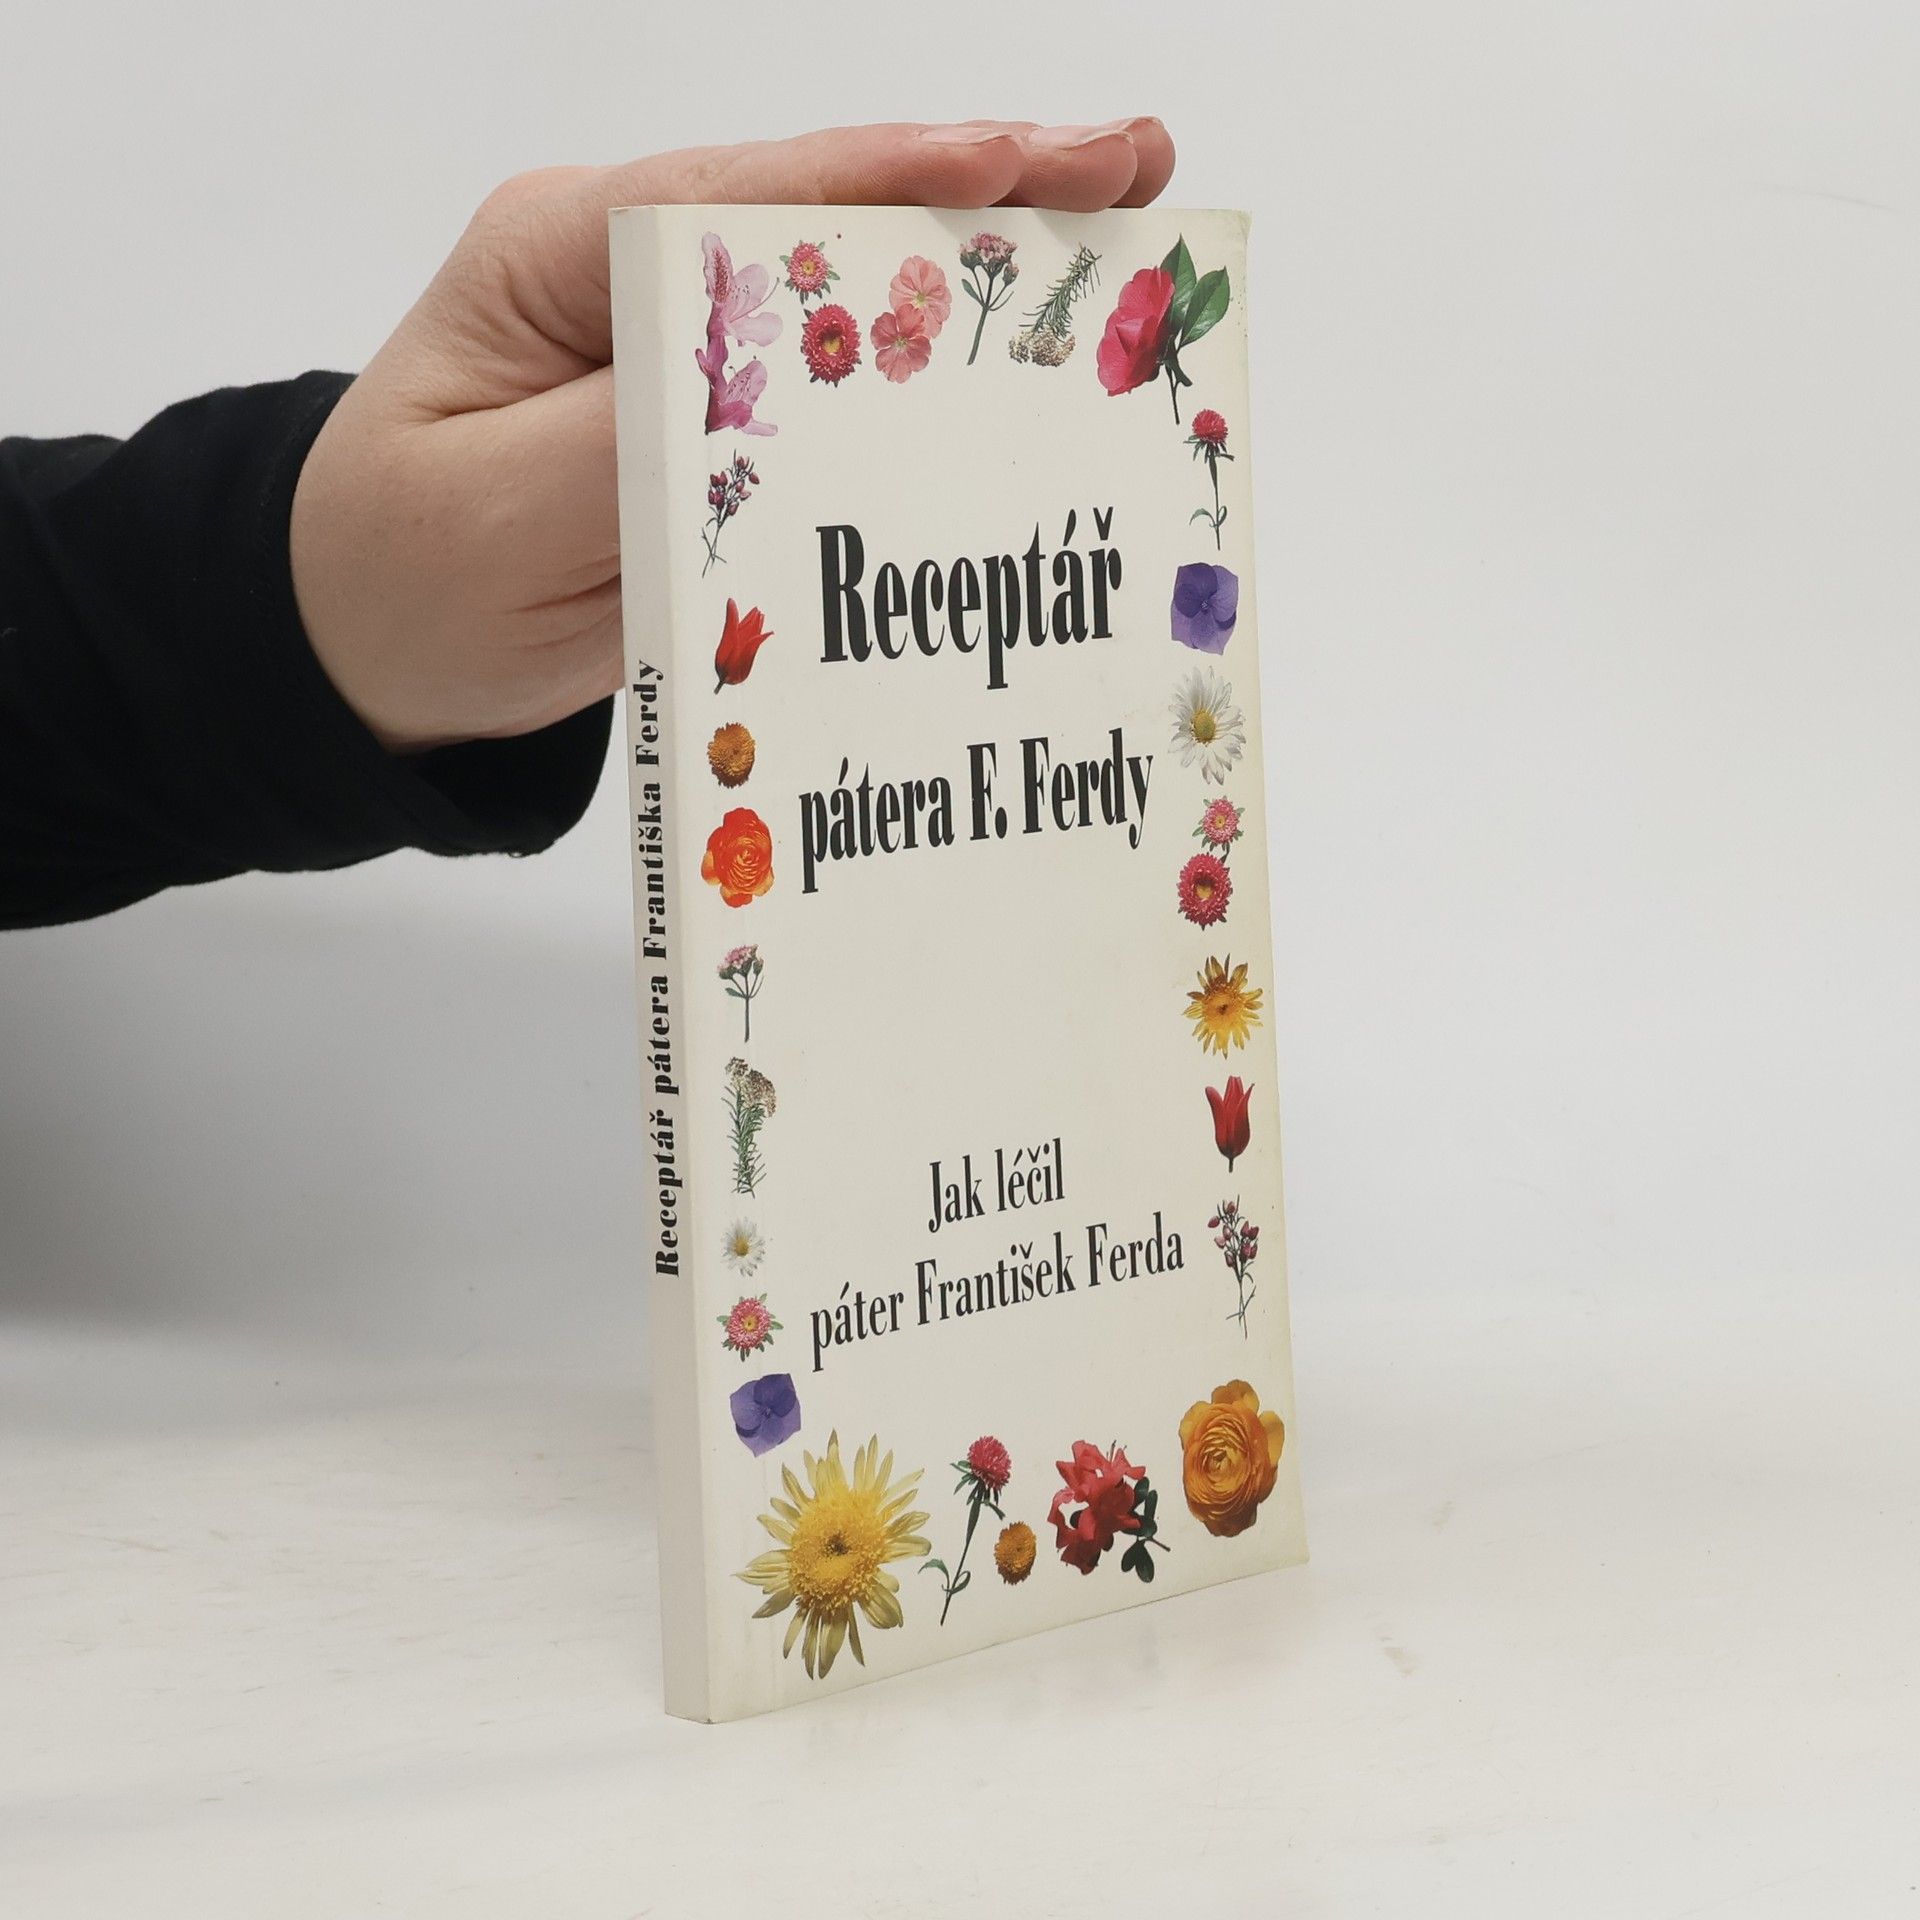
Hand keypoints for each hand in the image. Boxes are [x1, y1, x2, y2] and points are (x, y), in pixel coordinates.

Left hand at [289, 119, 1176, 752]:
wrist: (370, 651)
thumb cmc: (402, 574)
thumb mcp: (493, 512)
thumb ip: (633, 439)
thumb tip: (783, 387)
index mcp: (567, 255)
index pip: (747, 194)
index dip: (899, 174)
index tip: (1030, 162)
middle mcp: (640, 279)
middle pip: (829, 213)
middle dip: (985, 190)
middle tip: (1135, 168)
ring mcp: (688, 351)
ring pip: (854, 292)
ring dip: (986, 269)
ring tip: (1124, 234)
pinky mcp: (722, 426)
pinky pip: (844, 391)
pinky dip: (942, 374)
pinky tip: (1033, 364)